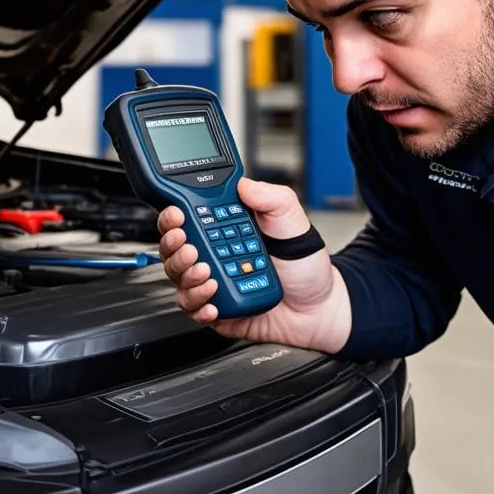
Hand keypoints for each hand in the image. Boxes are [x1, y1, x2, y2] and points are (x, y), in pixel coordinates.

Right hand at [157, 177, 351, 352]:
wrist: (320, 306)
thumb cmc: (304, 264)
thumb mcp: (292, 220)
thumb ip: (271, 197)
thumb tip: (245, 184)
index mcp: (224, 229)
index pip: (187, 218)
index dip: (174, 216)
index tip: (177, 215)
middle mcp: (214, 255)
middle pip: (174, 249)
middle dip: (174, 246)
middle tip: (189, 246)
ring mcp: (214, 283)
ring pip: (179, 279)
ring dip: (185, 275)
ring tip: (206, 272)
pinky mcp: (218, 310)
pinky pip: (194, 309)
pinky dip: (198, 303)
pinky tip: (212, 299)